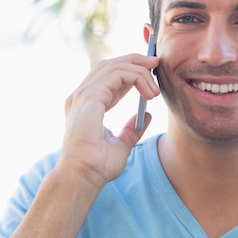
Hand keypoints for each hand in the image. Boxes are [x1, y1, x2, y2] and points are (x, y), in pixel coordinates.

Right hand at [58, 53, 159, 188]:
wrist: (83, 176)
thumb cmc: (97, 166)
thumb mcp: (120, 144)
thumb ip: (132, 129)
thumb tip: (147, 116)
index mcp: (86, 104)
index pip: (107, 76)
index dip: (130, 70)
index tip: (151, 72)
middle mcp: (81, 96)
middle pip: (109, 64)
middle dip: (135, 60)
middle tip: (156, 63)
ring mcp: (83, 94)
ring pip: (115, 66)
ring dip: (139, 71)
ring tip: (155, 88)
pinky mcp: (90, 96)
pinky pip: (118, 75)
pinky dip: (136, 78)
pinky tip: (148, 93)